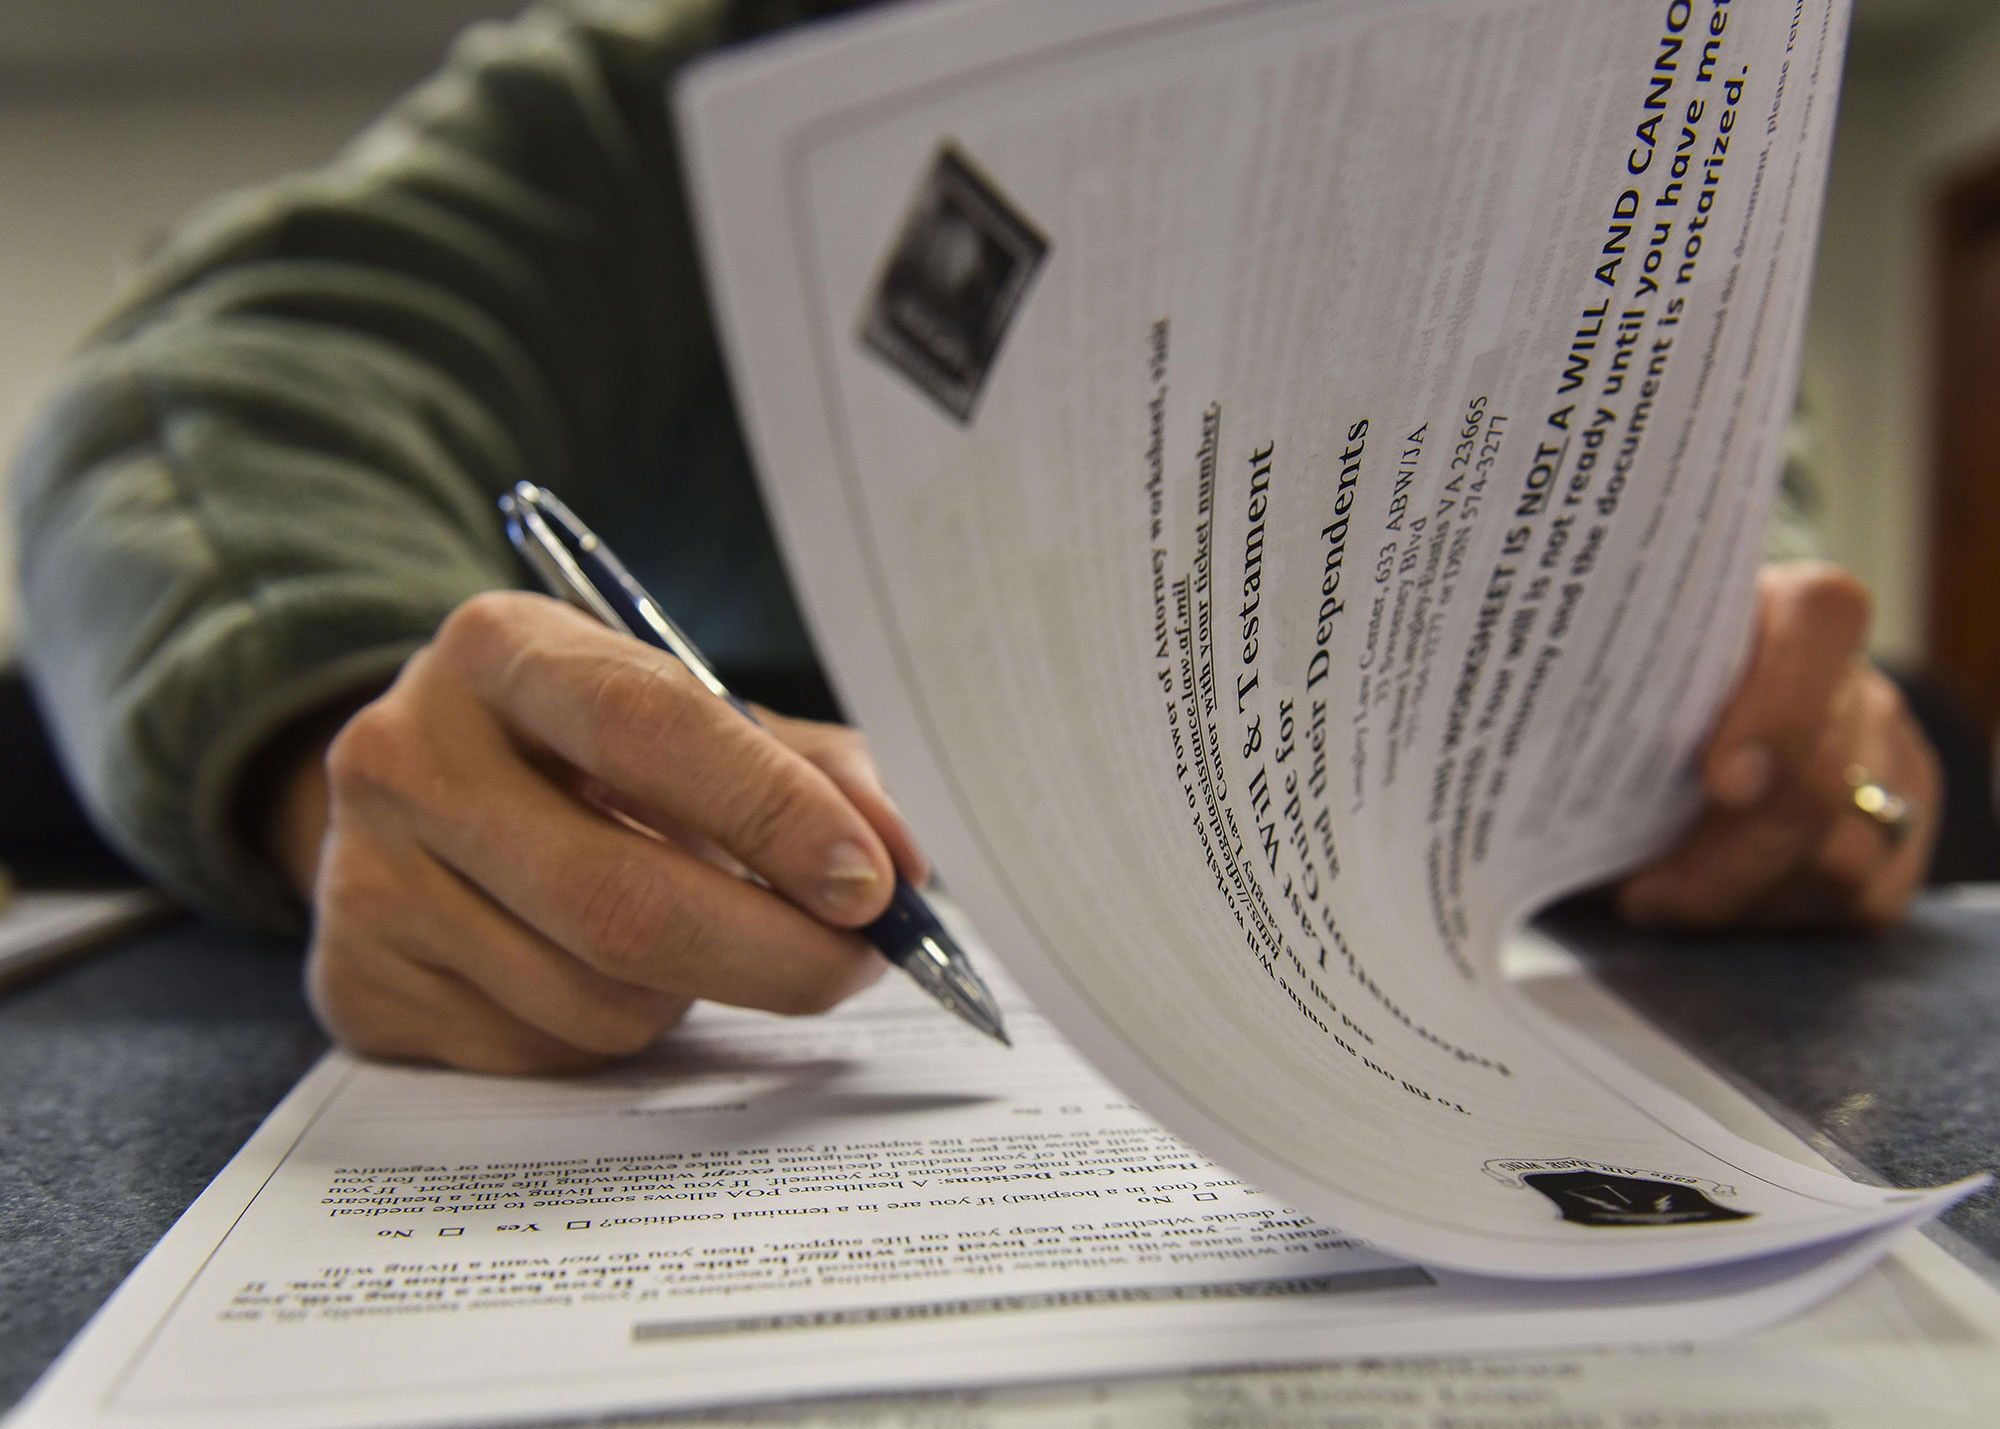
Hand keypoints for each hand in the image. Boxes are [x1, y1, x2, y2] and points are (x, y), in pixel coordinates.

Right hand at [270, 591, 926, 1072]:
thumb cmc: (582, 751)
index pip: (649, 725)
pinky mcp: (359, 989)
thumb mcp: (679, 713)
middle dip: (776, 950)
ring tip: (700, 938)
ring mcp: (367, 881)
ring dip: (697, 993)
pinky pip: (548, 1054)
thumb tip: (900, 865)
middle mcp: (407, 756)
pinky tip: (608, 972)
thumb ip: (801, 768)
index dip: (774, 810)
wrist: (414, 796)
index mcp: (499, 649)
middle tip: (860, 964)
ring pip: (598, 998)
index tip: (873, 880)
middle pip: (621, 898)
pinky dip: (620, 1034)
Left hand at [1615, 562, 1940, 931]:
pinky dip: (1772, 918)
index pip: (1818, 621)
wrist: (1661, 744)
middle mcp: (1853, 683)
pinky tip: (1711, 910)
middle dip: (1725, 855)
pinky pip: (1858, 902)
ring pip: (1842, 857)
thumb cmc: (1619, 708)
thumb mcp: (1600, 686)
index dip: (1779, 704)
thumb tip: (1537, 769)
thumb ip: (1589, 705)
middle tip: (1644, 891)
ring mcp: (1888, 760)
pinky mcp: (1900, 840)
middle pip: (1822, 776)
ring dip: (1738, 896)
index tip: (1716, 782)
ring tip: (1658, 901)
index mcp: (1785, 611)